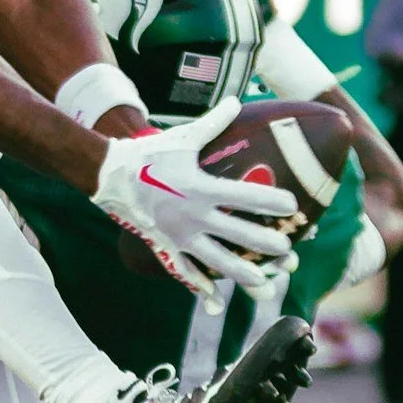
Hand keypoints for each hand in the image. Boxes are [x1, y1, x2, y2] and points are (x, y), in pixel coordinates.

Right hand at [92, 101, 298, 304]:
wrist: (110, 176)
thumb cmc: (148, 155)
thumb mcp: (182, 138)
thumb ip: (212, 124)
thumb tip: (235, 100)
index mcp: (200, 187)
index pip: (243, 195)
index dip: (269, 200)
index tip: (292, 205)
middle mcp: (193, 215)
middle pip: (236, 234)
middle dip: (264, 243)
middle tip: (287, 250)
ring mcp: (179, 235)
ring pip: (216, 260)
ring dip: (241, 274)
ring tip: (264, 283)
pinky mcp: (165, 246)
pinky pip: (184, 271)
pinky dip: (198, 288)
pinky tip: (214, 302)